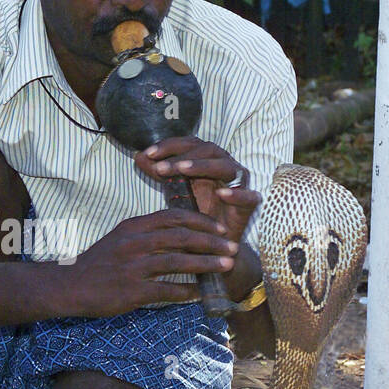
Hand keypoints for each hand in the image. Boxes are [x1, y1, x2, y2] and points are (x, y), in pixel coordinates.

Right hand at [71, 208, 238, 317]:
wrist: (70, 285)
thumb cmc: (97, 263)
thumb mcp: (119, 238)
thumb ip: (146, 234)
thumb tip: (178, 234)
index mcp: (133, 227)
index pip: (173, 217)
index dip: (200, 221)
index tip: (218, 228)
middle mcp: (134, 243)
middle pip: (180, 237)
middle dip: (211, 241)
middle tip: (231, 247)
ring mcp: (133, 267)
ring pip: (178, 262)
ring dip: (205, 264)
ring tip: (225, 266)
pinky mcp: (132, 291)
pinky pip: (166, 290)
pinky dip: (186, 292)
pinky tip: (199, 294)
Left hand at [134, 136, 260, 249]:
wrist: (213, 246)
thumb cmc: (195, 213)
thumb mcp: (173, 191)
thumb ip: (159, 172)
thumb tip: (138, 156)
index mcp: (207, 161)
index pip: (190, 143)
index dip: (169, 146)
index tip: (147, 154)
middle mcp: (224, 167)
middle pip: (208, 149)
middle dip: (182, 155)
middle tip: (160, 166)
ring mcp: (239, 184)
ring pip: (226, 166)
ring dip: (203, 166)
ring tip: (181, 170)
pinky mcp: (250, 205)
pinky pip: (249, 196)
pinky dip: (237, 194)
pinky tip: (220, 194)